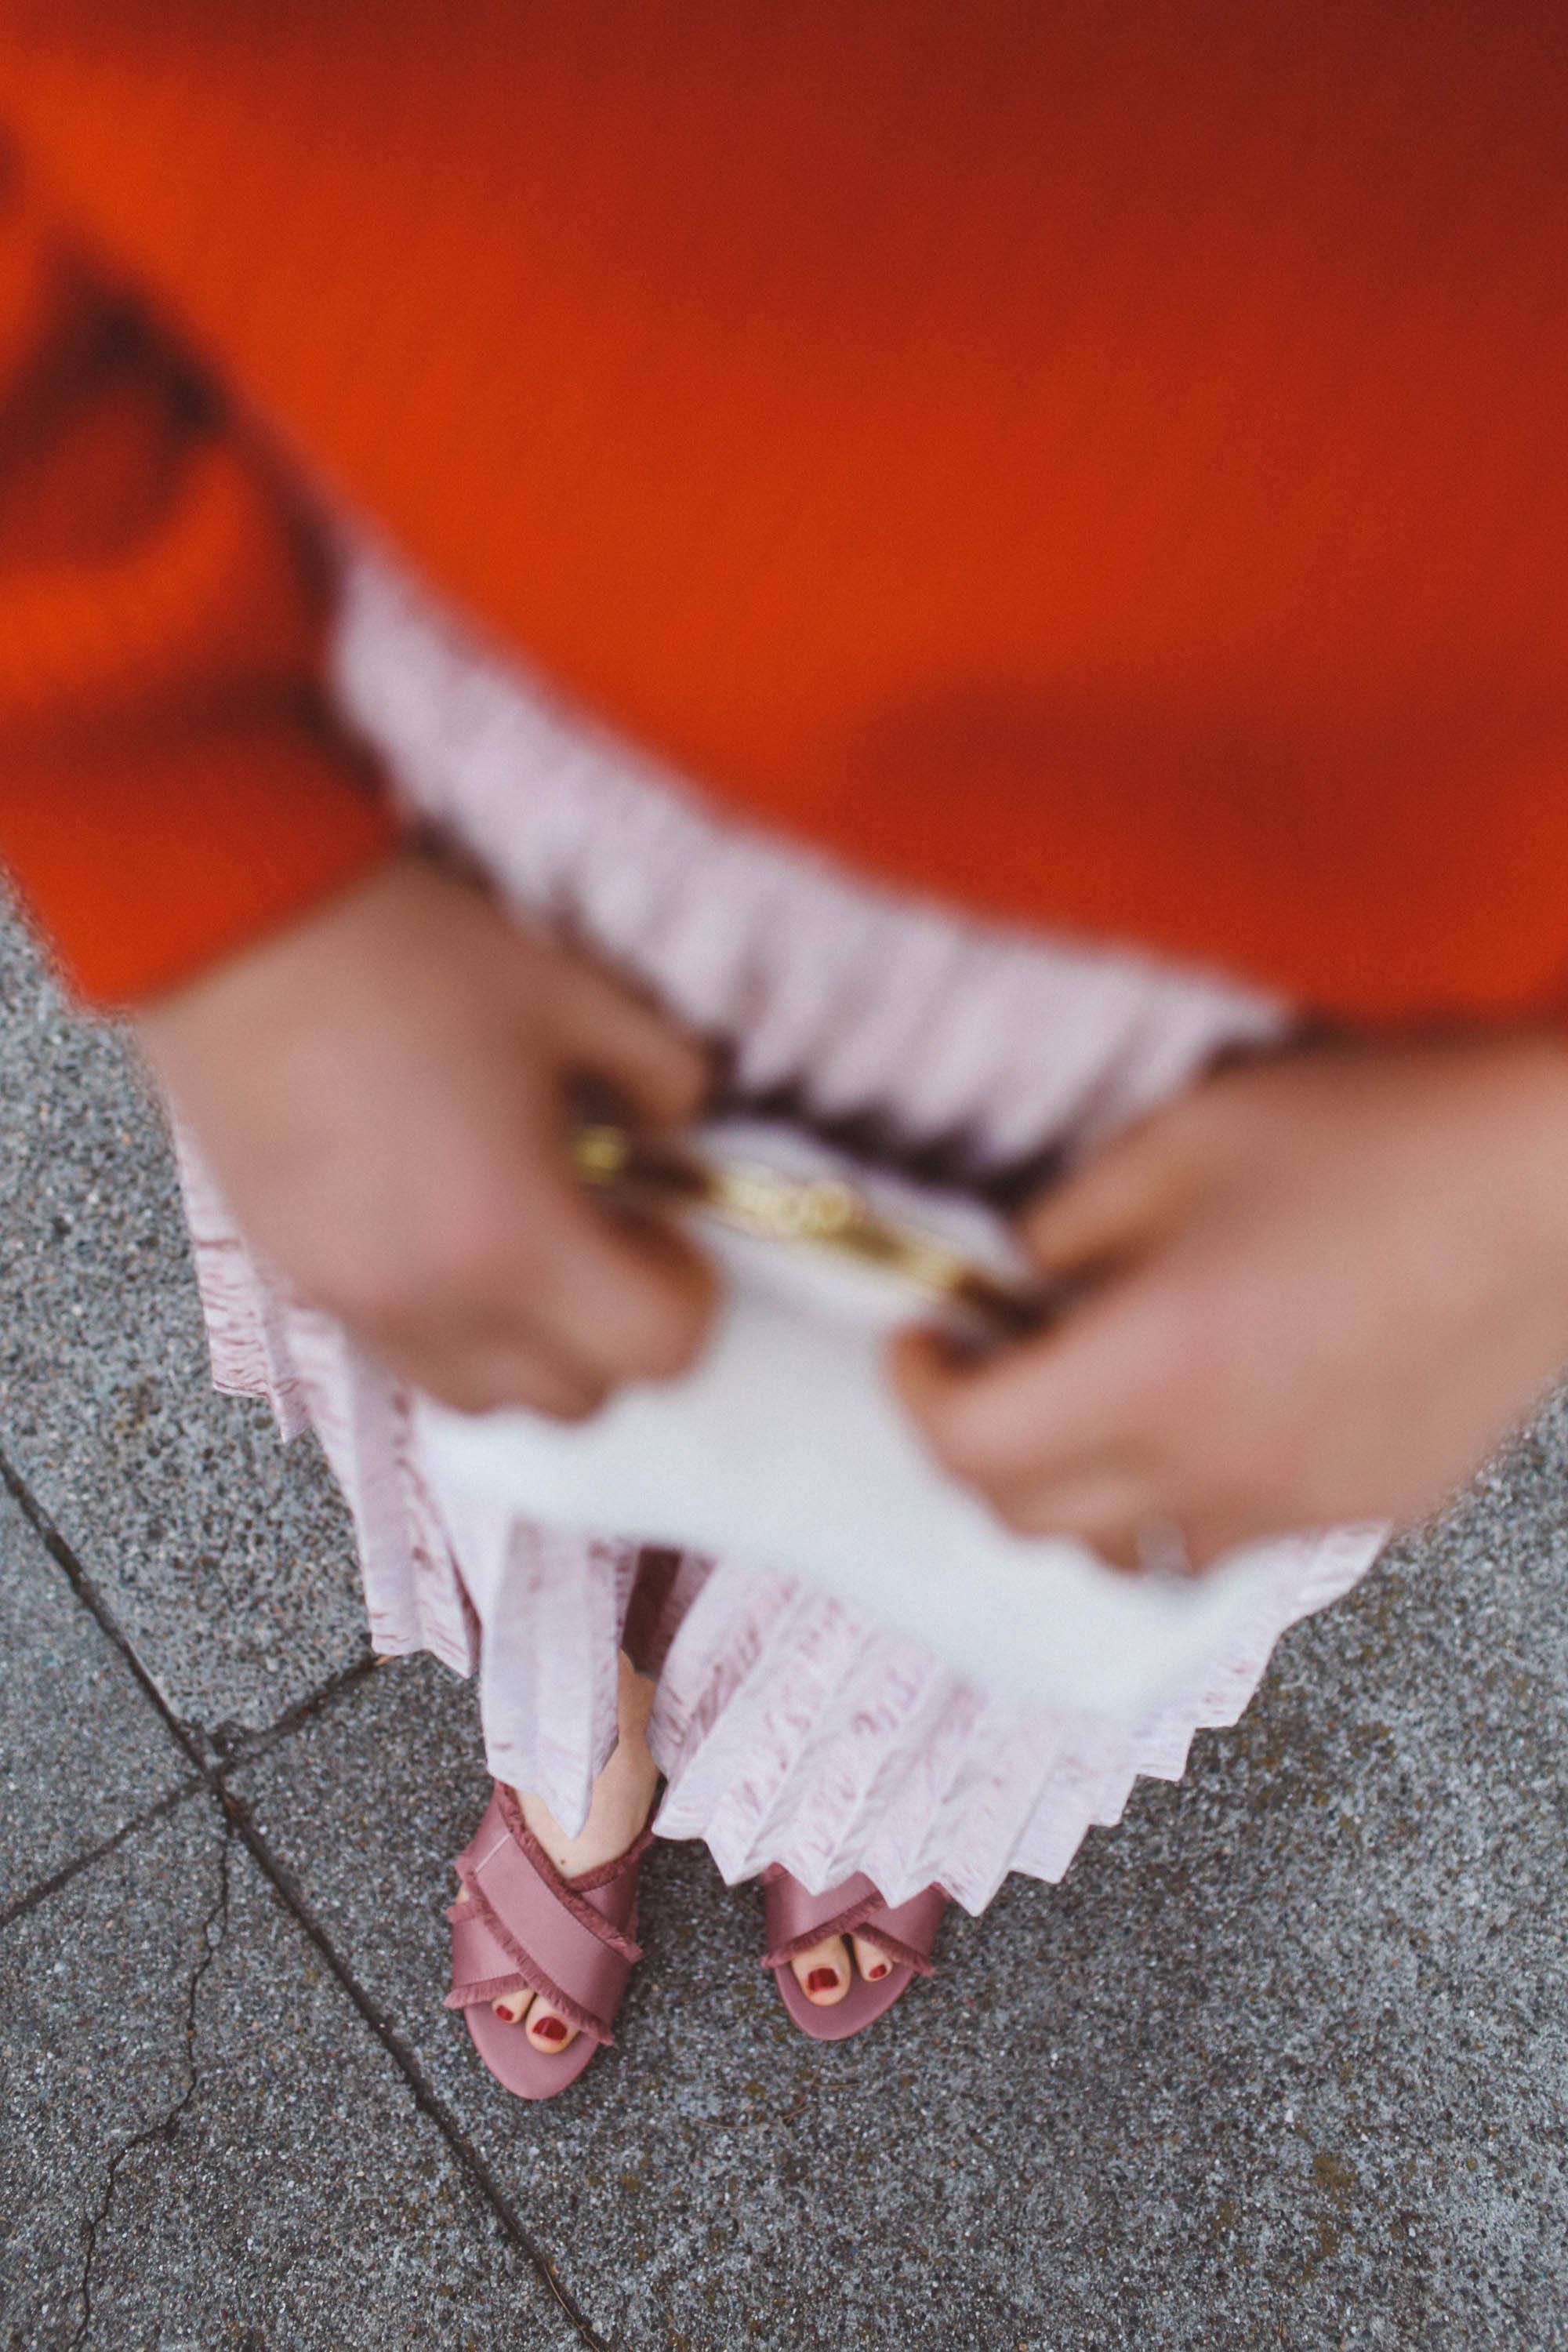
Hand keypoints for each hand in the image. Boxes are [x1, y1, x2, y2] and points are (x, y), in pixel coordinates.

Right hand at [137, 848, 714, 1415]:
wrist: (231, 928)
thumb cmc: (404, 957)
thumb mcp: (575, 996)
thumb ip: (664, 1076)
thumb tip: (683, 1125)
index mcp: (514, 1242)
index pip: (655, 1351)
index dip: (688, 1294)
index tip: (672, 1227)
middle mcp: (433, 1304)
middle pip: (574, 1402)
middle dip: (613, 1330)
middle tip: (612, 1231)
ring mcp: (356, 1305)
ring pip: (483, 1398)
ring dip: (531, 1347)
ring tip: (528, 1240)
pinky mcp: (299, 1282)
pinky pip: (406, 1356)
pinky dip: (454, 1326)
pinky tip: (450, 1227)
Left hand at [892, 1035, 1567, 1566]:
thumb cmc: (1384, 1132)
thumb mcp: (1187, 1136)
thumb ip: (1072, 1221)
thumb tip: (1017, 1276)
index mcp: (1157, 1372)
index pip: (972, 1448)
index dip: (916, 1393)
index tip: (922, 1335)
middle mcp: (1221, 1468)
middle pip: (1033, 1521)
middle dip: (980, 1449)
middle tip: (988, 1363)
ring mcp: (1305, 1504)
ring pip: (1138, 1546)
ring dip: (1089, 1486)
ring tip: (1107, 1393)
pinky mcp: (1378, 1507)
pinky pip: (1246, 1526)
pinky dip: (1199, 1483)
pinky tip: (1235, 1396)